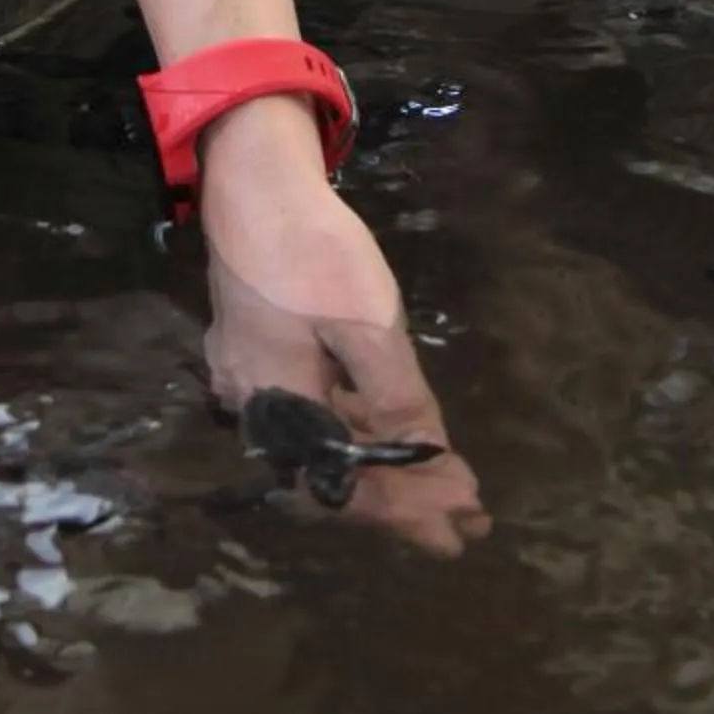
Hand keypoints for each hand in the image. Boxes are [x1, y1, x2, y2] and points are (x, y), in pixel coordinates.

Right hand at [198, 99, 488, 556]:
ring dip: (383, 461)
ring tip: (441, 480)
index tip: (461, 531)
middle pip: (334, 474)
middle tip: (463, 515)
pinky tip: (387, 428)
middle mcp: (257, 409)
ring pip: (324, 442)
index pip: (349, 489)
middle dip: (403, 497)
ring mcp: (251, 378)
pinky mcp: (257, 349)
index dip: (407, 514)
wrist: (255, 182)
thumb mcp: (369, 325)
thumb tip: (429, 459)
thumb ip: (397, 399)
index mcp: (282, 411)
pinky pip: (313, 411)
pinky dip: (355, 425)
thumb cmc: (315, 252)